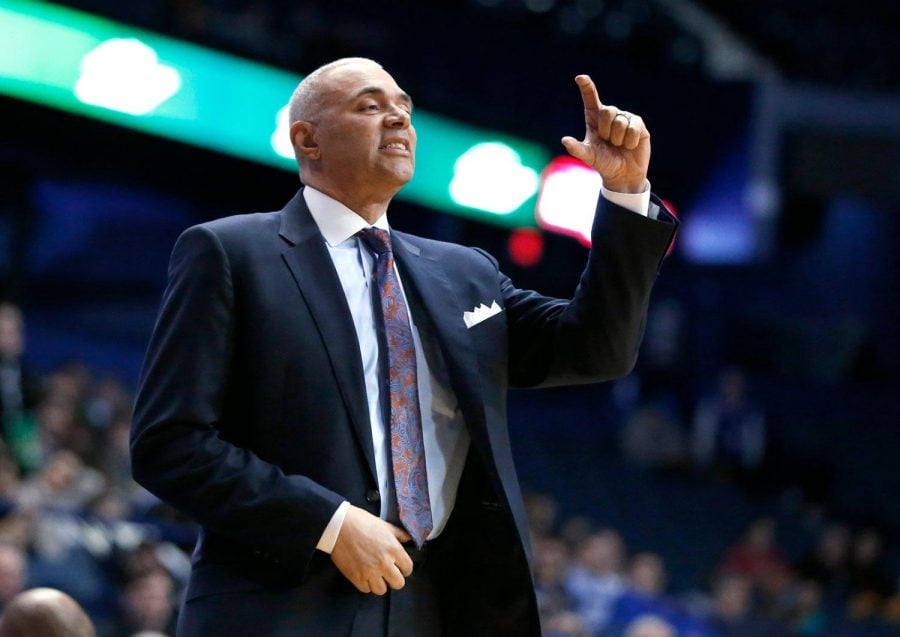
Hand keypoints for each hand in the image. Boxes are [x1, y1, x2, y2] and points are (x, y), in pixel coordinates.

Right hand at [330, 505, 413, 594]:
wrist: (339, 525)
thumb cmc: (361, 522)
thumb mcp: (385, 525)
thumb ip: (399, 534)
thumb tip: (409, 539)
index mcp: (394, 549)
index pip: (408, 569)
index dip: (404, 568)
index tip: (399, 567)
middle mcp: (384, 563)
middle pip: (398, 584)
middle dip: (394, 579)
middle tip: (388, 573)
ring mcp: (370, 572)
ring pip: (382, 590)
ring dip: (379, 583)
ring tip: (375, 575)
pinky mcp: (356, 577)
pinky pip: (366, 590)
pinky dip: (365, 584)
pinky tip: (364, 575)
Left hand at [561, 74, 649, 193]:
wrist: (623, 175)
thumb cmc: (604, 163)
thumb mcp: (590, 157)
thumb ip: (577, 149)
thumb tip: (565, 141)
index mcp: (594, 119)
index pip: (590, 98)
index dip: (587, 87)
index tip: (580, 78)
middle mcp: (610, 115)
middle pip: (607, 110)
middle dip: (606, 130)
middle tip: (608, 142)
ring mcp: (625, 118)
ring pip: (620, 121)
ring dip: (618, 139)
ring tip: (618, 146)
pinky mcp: (638, 124)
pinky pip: (633, 128)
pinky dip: (629, 141)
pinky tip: (630, 146)